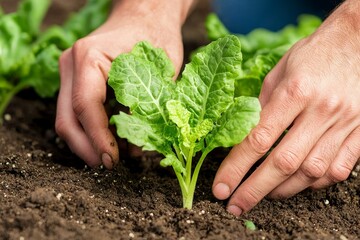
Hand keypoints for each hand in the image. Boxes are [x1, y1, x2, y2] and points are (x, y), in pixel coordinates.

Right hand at [55, 0, 189, 168]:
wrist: (144, 16)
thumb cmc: (155, 36)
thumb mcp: (162, 71)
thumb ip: (148, 108)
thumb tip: (136, 148)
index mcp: (90, 57)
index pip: (86, 107)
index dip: (98, 139)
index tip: (113, 160)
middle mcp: (72, 64)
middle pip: (67, 118)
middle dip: (86, 148)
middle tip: (108, 165)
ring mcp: (70, 71)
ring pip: (68, 118)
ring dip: (88, 142)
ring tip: (114, 155)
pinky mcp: (76, 79)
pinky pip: (76, 112)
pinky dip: (91, 130)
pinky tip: (112, 140)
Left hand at [212, 0, 359, 215]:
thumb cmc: (314, 52)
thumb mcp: (280, 69)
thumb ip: (263, 103)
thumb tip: (246, 132)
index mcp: (295, 92)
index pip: (258, 139)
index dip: (236, 168)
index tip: (220, 187)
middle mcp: (320, 111)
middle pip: (283, 163)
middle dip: (254, 190)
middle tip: (235, 206)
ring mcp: (344, 124)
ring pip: (311, 171)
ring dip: (283, 190)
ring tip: (264, 196)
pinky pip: (339, 169)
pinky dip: (316, 182)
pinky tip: (299, 183)